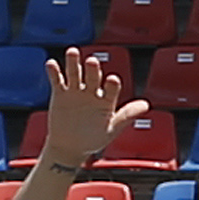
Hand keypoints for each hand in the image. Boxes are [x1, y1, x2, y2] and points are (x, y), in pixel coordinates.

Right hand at [42, 48, 148, 169]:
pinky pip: (57, 80)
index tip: (113, 80)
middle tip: (92, 61)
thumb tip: (146, 105)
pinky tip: (51, 63)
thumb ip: (127, 115)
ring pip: (75, 73)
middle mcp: (92, 92)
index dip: (112, 84)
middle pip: (93, 76)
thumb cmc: (94, 139)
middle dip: (93, 69)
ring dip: (73, 63)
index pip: (112, 88)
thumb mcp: (112, 128)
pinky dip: (54, 72)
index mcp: (107, 100)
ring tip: (72, 52)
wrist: (71, 147)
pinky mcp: (60, 94)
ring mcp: (76, 91)